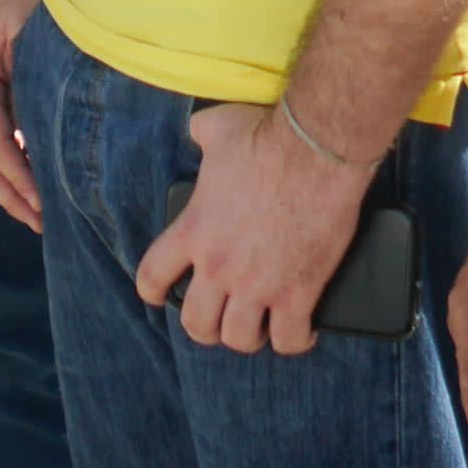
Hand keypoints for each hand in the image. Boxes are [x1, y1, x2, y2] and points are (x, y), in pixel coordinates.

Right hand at [0, 0, 42, 230]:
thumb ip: (42, 74)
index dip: (16, 174)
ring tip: (41, 220)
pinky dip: (18, 171)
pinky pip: (2, 145)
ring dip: (13, 191)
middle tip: (43, 224)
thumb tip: (65, 122)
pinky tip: (41, 190)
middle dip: (12, 196)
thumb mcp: (35, 30)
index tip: (42, 201)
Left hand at [135, 102, 375, 353]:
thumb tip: (199, 132)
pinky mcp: (298, 292)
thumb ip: (201, 135)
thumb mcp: (217, 127)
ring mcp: (257, 284)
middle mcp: (218, 265)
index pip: (152, 276)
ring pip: (239, 339)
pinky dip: (295, 340)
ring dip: (248, 336)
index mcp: (192, 230)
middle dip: (206, 327)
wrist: (315, 151)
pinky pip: (289, 339)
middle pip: (196, 324)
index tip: (161, 296)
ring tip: (259, 326)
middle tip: (220, 319)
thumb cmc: (266, 137)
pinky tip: (301, 330)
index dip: (153, 291)